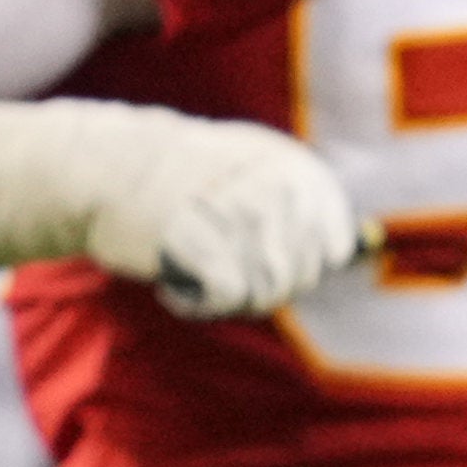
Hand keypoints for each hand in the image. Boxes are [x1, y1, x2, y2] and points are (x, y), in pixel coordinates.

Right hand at [0, 96, 362, 319]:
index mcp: (298, 168)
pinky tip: (169, 274)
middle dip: (257, 282)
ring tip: (190, 257)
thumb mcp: (255, 174)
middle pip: (299, 278)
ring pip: (263, 293)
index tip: (247, 242)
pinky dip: (192, 299)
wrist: (96, 167)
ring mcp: (239, 211)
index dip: (292, 261)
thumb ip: (308, 209)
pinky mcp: (199, 238)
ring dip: (225, 293)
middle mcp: (277, 185)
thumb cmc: (179, 181)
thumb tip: (370, 245)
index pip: (330, 249)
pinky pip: (221, 299)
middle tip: (210, 253)